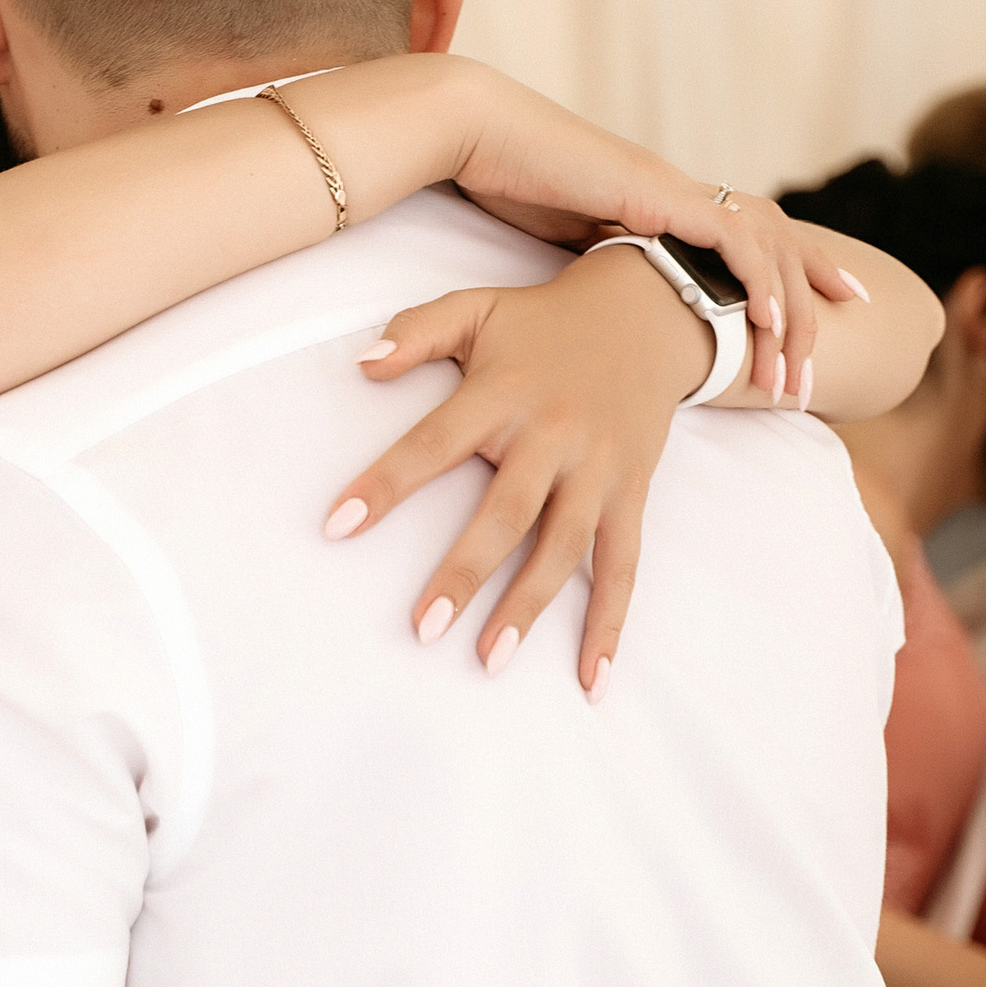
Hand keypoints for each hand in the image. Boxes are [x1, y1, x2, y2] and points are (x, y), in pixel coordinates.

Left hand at [314, 248, 715, 689]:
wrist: (649, 315)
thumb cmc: (544, 323)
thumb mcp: (478, 307)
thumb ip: (419, 331)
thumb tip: (361, 363)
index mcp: (503, 393)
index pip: (433, 443)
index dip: (386, 484)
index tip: (336, 525)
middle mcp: (554, 436)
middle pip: (507, 512)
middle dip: (465, 572)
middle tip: (422, 627)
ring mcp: (598, 470)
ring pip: (564, 549)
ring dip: (527, 608)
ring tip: (488, 661)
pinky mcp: (631, 494)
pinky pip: (624, 566)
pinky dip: (611, 624)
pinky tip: (591, 678)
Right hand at [442, 76, 866, 406]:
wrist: (480, 132)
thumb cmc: (503, 180)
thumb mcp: (559, 239)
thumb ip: (594, 269)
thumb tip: (604, 311)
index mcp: (663, 208)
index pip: (746, 244)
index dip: (784, 280)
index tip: (803, 329)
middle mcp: (681, 197)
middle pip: (773, 247)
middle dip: (805, 309)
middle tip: (811, 374)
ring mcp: (675, 191)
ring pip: (764, 249)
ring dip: (785, 313)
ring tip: (794, 370)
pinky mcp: (659, 194)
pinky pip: (730, 238)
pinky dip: (757, 279)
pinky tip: (766, 321)